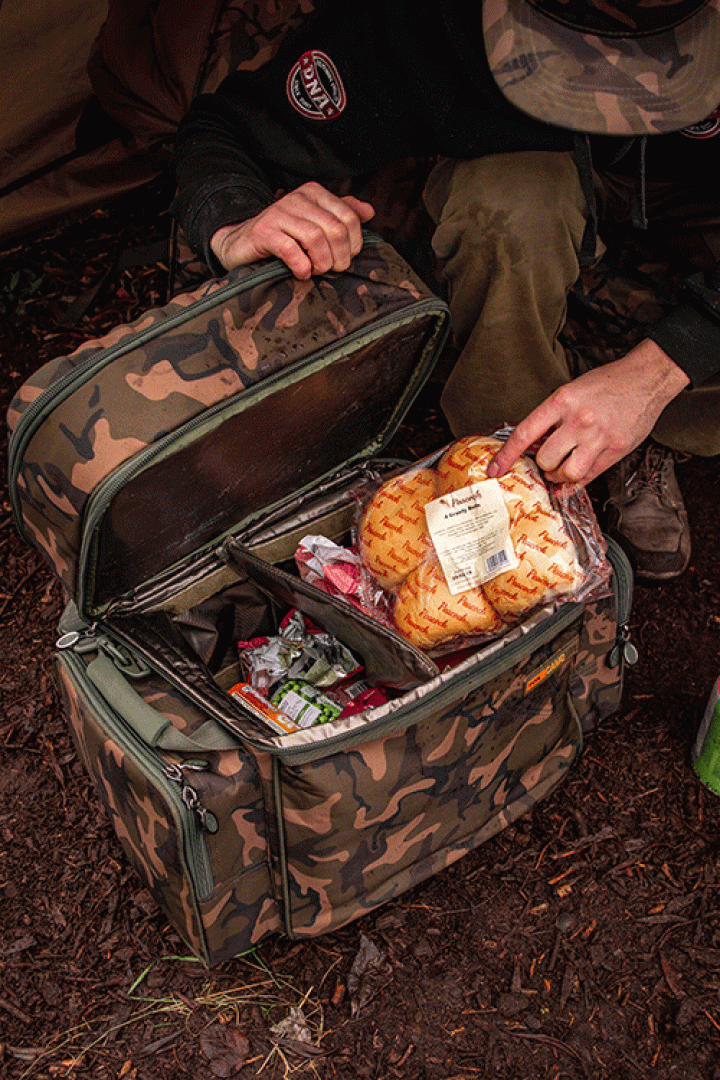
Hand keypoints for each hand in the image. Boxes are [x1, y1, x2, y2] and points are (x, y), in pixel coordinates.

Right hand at [210, 182, 374, 277]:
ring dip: (321, 263)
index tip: (345, 258)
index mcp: (314, 193)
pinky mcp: (264, 232)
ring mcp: (279, 213)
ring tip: (317, 271)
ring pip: (316, 238)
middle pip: (335, 229)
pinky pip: (291, 250)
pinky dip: (301, 266)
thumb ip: (342, 214)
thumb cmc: (284, 237)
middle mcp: (297, 198)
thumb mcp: (315, 222)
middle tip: (333, 269)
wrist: (241, 244)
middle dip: (340, 256)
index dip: (354, 244)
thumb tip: (370, 212)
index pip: (349, 217)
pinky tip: (301, 273)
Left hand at [486, 339, 690, 484]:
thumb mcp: (571, 391)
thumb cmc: (607, 384)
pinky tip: (568, 486)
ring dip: (560, 475)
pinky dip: (574, 485)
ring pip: (567, 473)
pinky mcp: (616, 449)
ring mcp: (599, 437)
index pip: (525, 433)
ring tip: (562, 467)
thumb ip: (552, 418)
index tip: (495, 469)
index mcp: (562, 401)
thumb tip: (532, 446)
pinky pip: (589, 477)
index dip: (507, 455)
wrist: (646, 378)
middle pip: (546, 459)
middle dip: (543, 464)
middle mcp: (579, 420)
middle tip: (548, 460)